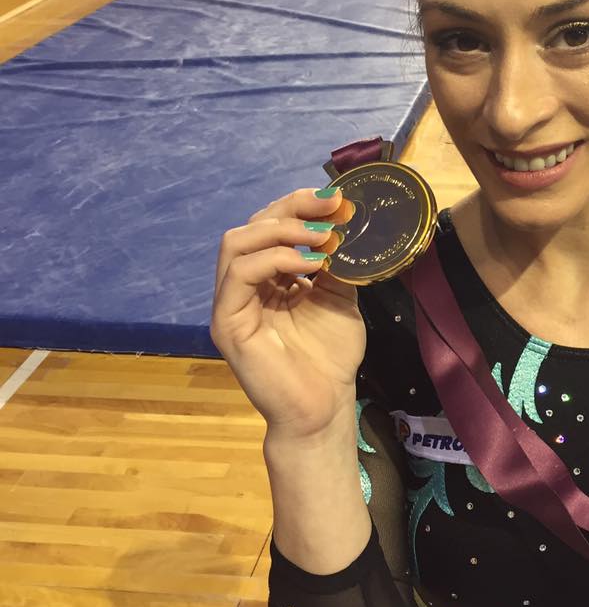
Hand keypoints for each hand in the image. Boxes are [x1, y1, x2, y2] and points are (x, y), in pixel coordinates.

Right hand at [210, 186, 364, 439]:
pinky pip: (240, 274)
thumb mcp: (339, 296)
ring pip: (236, 243)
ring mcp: (232, 303)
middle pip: (252, 226)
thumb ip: (334, 263)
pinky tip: (310, 263)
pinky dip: (276, 259)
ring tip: (320, 236)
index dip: (300, 206)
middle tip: (330, 208)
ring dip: (282, 230)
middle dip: (291, 209)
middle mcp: (245, 285)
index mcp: (268, 277)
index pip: (271, 226)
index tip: (336, 200)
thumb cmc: (330, 357)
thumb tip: (342, 225)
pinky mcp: (227, 322)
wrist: (324, 406)